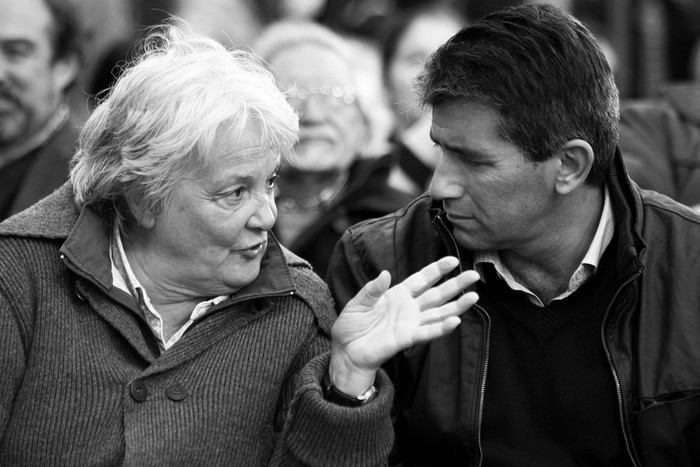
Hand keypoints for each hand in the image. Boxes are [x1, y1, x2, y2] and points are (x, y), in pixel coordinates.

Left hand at [329, 257, 479, 395]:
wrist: (346, 351)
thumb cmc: (352, 326)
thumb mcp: (358, 303)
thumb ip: (372, 289)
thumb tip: (385, 274)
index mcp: (398, 294)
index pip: (422, 279)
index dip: (437, 270)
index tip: (453, 260)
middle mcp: (409, 308)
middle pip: (437, 294)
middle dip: (455, 284)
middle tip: (474, 275)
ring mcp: (410, 323)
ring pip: (439, 313)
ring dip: (457, 306)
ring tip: (474, 296)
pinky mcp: (407, 339)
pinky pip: (428, 332)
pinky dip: (441, 327)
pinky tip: (456, 320)